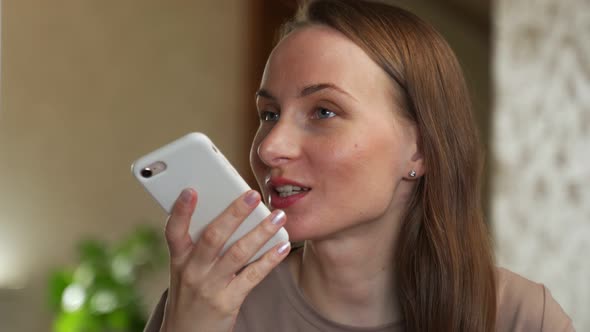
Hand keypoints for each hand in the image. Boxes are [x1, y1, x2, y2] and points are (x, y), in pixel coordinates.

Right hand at [159, 188, 289, 331]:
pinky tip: (283, 247)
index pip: (174, 232)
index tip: (191, 190)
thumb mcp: (184, 269)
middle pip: (213, 237)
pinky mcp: (228, 301)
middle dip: (234, 214)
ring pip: (237, 253)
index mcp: (179, 259)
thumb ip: (199, 245)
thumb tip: (229, 211)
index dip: (181, 211)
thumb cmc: (190, 293)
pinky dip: (269, 260)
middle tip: (252, 195)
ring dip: (260, 232)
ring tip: (278, 217)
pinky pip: (252, 276)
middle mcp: (192, 271)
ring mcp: (210, 287)